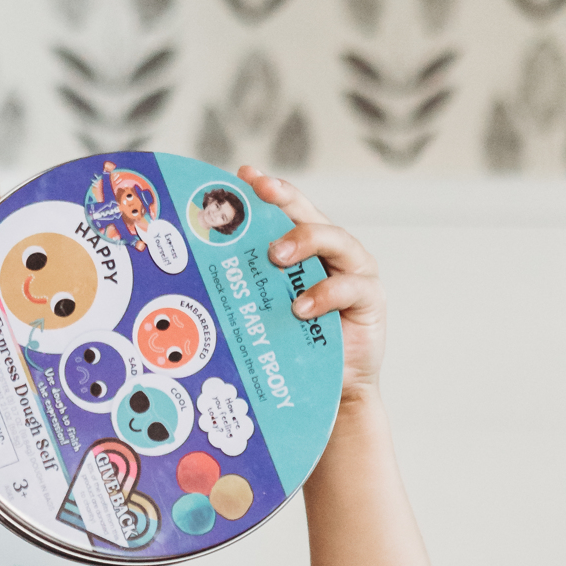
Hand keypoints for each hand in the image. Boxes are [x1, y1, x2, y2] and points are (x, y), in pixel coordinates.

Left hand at [239, 166, 384, 403]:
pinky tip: (302, 307)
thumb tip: (195, 272)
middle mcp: (331, 254)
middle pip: (311, 215)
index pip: (287, 211)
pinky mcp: (370, 299)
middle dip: (286, 202)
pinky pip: (351, 287)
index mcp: (304, 250)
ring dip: (306, 241)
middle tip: (259, 198)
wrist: (329, 390)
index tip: (244, 175)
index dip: (269, 190)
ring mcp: (354, 272)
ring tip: (277, 257)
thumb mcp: (263, 311)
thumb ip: (247, 287)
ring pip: (336, 241)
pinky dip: (326, 293)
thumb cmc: (290, 347)